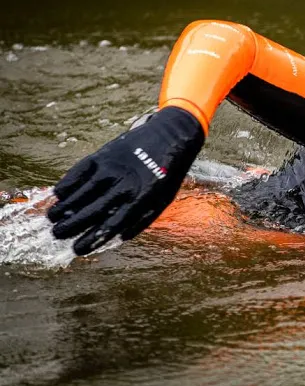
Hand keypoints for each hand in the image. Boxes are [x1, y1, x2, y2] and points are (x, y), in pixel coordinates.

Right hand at [47, 107, 204, 254]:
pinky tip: (57, 195)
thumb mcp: (163, 199)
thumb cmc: (167, 173)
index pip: (112, 225)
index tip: (77, 249)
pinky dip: (66, 184)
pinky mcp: (103, 155)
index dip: (92, 239)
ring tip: (52, 219)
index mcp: (141, 199)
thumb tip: (119, 237)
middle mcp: (124, 185)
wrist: (170, 136)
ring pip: (81, 192)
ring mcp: (111, 169)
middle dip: (71, 226)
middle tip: (57, 235)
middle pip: (92, 211)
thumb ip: (142, 219)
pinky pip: (79, 172)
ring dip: (63, 207)